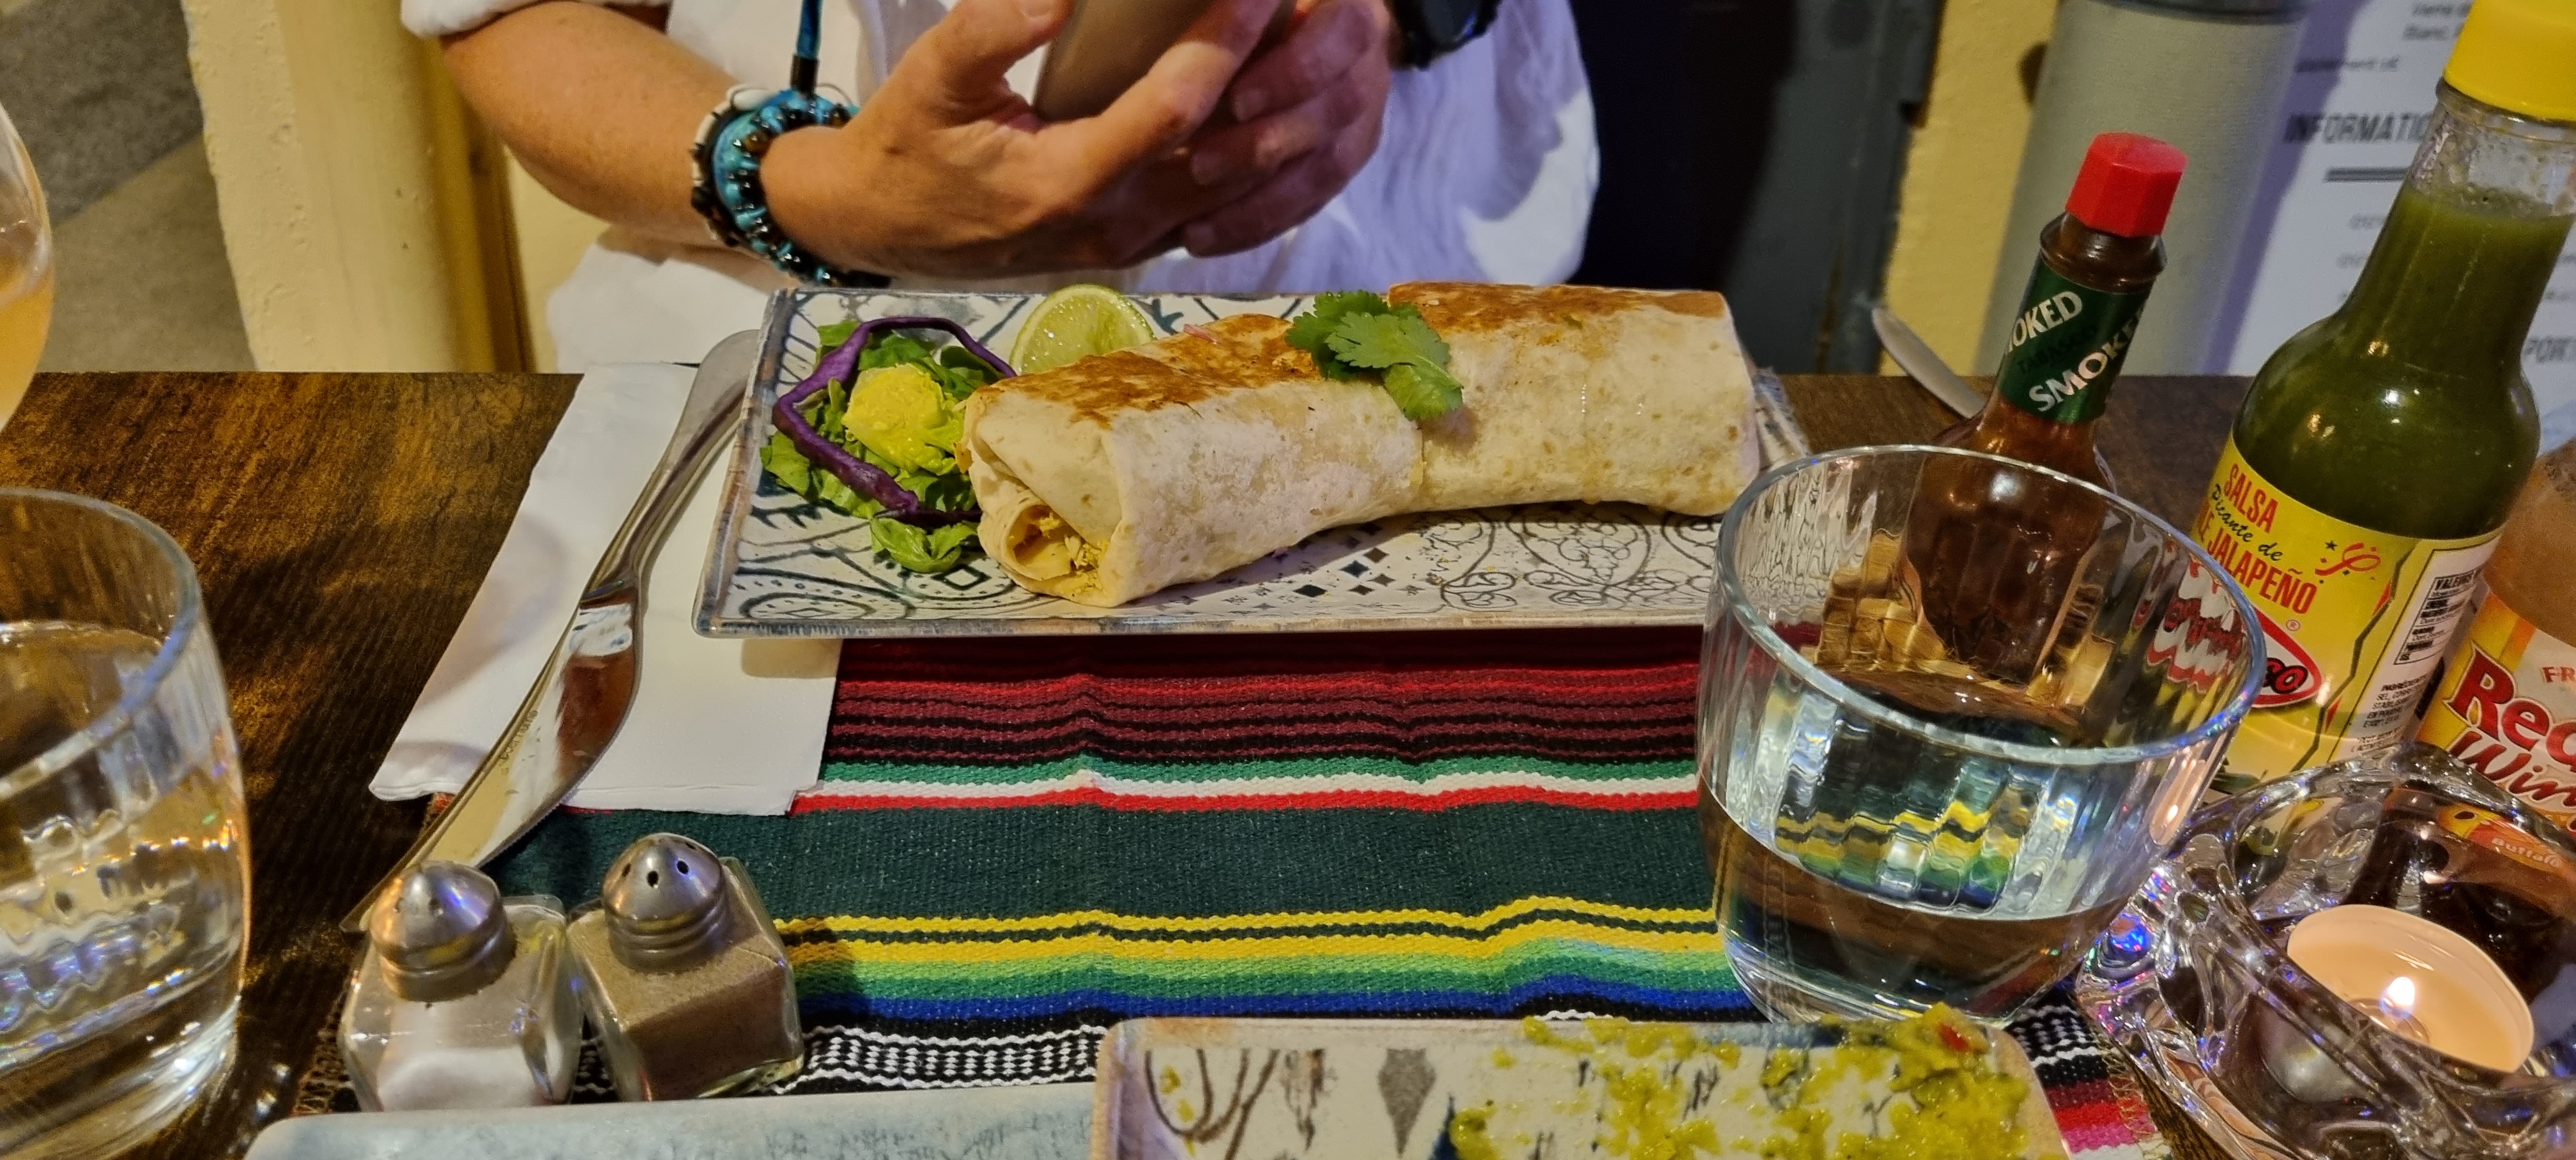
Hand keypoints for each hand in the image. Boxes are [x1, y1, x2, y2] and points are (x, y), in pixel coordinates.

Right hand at [764, 0, 1279, 276]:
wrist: (883, 228)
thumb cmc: (907, 145)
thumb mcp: (932, 76)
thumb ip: (994, 29)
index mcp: (1067, 183)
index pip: (1175, 109)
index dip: (1223, 40)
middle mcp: (1114, 225)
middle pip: (1229, 151)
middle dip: (1276, 73)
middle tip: (1304, 5)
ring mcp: (1131, 244)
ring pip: (1238, 186)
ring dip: (1279, 115)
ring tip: (1304, 41)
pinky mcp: (1137, 245)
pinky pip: (1222, 205)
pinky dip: (1256, 153)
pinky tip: (1273, 97)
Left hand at [1177, 0, 1396, 255]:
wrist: (1282, 42)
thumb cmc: (1243, 14)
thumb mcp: (1247, 12)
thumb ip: (1236, 18)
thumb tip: (1228, 18)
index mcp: (1350, 6)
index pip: (1346, 32)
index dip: (1297, 71)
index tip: (1236, 100)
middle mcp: (1368, 57)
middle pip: (1340, 106)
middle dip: (1268, 143)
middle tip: (1200, 167)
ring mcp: (1364, 111)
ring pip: (1331, 164)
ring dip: (1262, 201)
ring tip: (1196, 228)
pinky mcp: (1348, 155)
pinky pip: (1315, 198)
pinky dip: (1264, 221)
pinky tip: (1212, 238)